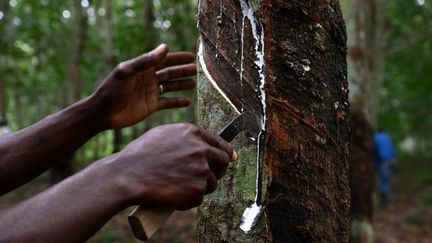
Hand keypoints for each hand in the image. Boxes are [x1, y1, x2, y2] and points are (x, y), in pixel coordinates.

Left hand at [91, 44, 196, 128]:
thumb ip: (145, 60)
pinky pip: (167, 103)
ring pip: (170, 86)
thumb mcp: (127, 72)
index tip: (191, 56)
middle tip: (197, 69)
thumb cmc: (112, 89)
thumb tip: (165, 47)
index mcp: (143, 68)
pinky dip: (177, 102)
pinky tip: (187, 101)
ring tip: (194, 83)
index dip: (177, 58)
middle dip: (183, 70)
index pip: (163, 60)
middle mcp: (148, 79)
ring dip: (182, 84)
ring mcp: (150, 92)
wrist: (103, 112)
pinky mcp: (150, 106)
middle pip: (169, 73)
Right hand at [110, 124, 235, 209]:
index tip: (230, 157)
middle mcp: (201, 150)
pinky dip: (189, 199)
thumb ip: (184, 137)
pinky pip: (199, 197)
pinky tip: (173, 195)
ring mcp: (201, 170)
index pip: (220, 143)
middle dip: (219, 170)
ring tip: (179, 187)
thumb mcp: (163, 135)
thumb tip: (198, 143)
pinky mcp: (197, 189)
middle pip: (223, 161)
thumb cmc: (139, 155)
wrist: (128, 175)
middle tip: (209, 176)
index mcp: (193, 133)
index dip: (226, 151)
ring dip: (200, 187)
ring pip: (211, 182)